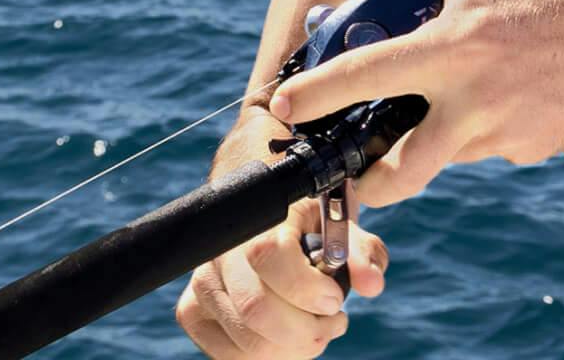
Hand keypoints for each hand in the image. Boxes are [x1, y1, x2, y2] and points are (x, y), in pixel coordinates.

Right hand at [175, 197, 387, 358]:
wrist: (268, 219)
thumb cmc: (311, 226)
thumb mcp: (343, 229)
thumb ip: (361, 253)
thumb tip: (370, 284)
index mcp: (259, 218)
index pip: (267, 255)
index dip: (305, 288)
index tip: (334, 299)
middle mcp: (221, 249)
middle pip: (255, 309)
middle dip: (306, 332)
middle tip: (333, 323)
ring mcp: (202, 282)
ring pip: (245, 341)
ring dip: (292, 349)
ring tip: (316, 329)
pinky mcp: (192, 312)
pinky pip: (227, 355)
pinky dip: (266, 357)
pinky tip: (286, 339)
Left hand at [266, 0, 563, 207]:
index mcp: (451, 49)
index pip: (365, 77)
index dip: (316, 95)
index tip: (281, 108)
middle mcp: (471, 102)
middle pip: (400, 171)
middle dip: (366, 184)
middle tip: (350, 172)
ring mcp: (500, 135)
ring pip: (440, 159)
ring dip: (424, 144)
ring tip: (437, 107)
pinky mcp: (523, 152)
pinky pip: (479, 149)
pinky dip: (473, 131)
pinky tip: (498, 97)